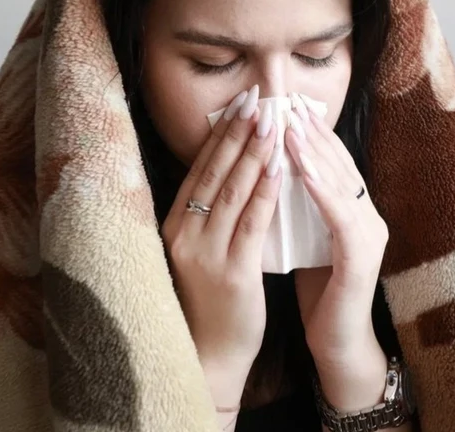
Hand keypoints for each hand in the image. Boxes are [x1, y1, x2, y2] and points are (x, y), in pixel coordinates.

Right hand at [161, 85, 281, 415]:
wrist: (208, 357)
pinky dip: (266, 190)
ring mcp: (205, 253)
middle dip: (237, 131)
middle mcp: (184, 234)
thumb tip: (229, 174)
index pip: (200, 170)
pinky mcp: (231, 271)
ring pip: (232, 190)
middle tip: (257, 97)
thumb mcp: (199, 253)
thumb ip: (209, 217)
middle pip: (214, 172)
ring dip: (253, 151)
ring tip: (271, 119)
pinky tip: (280, 166)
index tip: (239, 104)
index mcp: (174, 227)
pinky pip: (251, 221)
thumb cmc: (208, 303)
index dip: (220, 135)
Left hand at [285, 95, 390, 411]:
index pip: (332, 162)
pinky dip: (320, 189)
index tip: (284, 106)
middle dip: (312, 131)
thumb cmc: (318, 293)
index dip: (311, 133)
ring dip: (313, 151)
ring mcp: (370, 236)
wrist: (338, 344)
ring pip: (341, 183)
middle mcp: (368, 217)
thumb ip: (297, 210)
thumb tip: (269, 175)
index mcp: (353, 213)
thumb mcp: (303, 241)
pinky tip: (300, 168)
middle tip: (285, 102)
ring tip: (288, 124)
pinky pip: (339, 216)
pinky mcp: (362, 259)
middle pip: (339, 163)